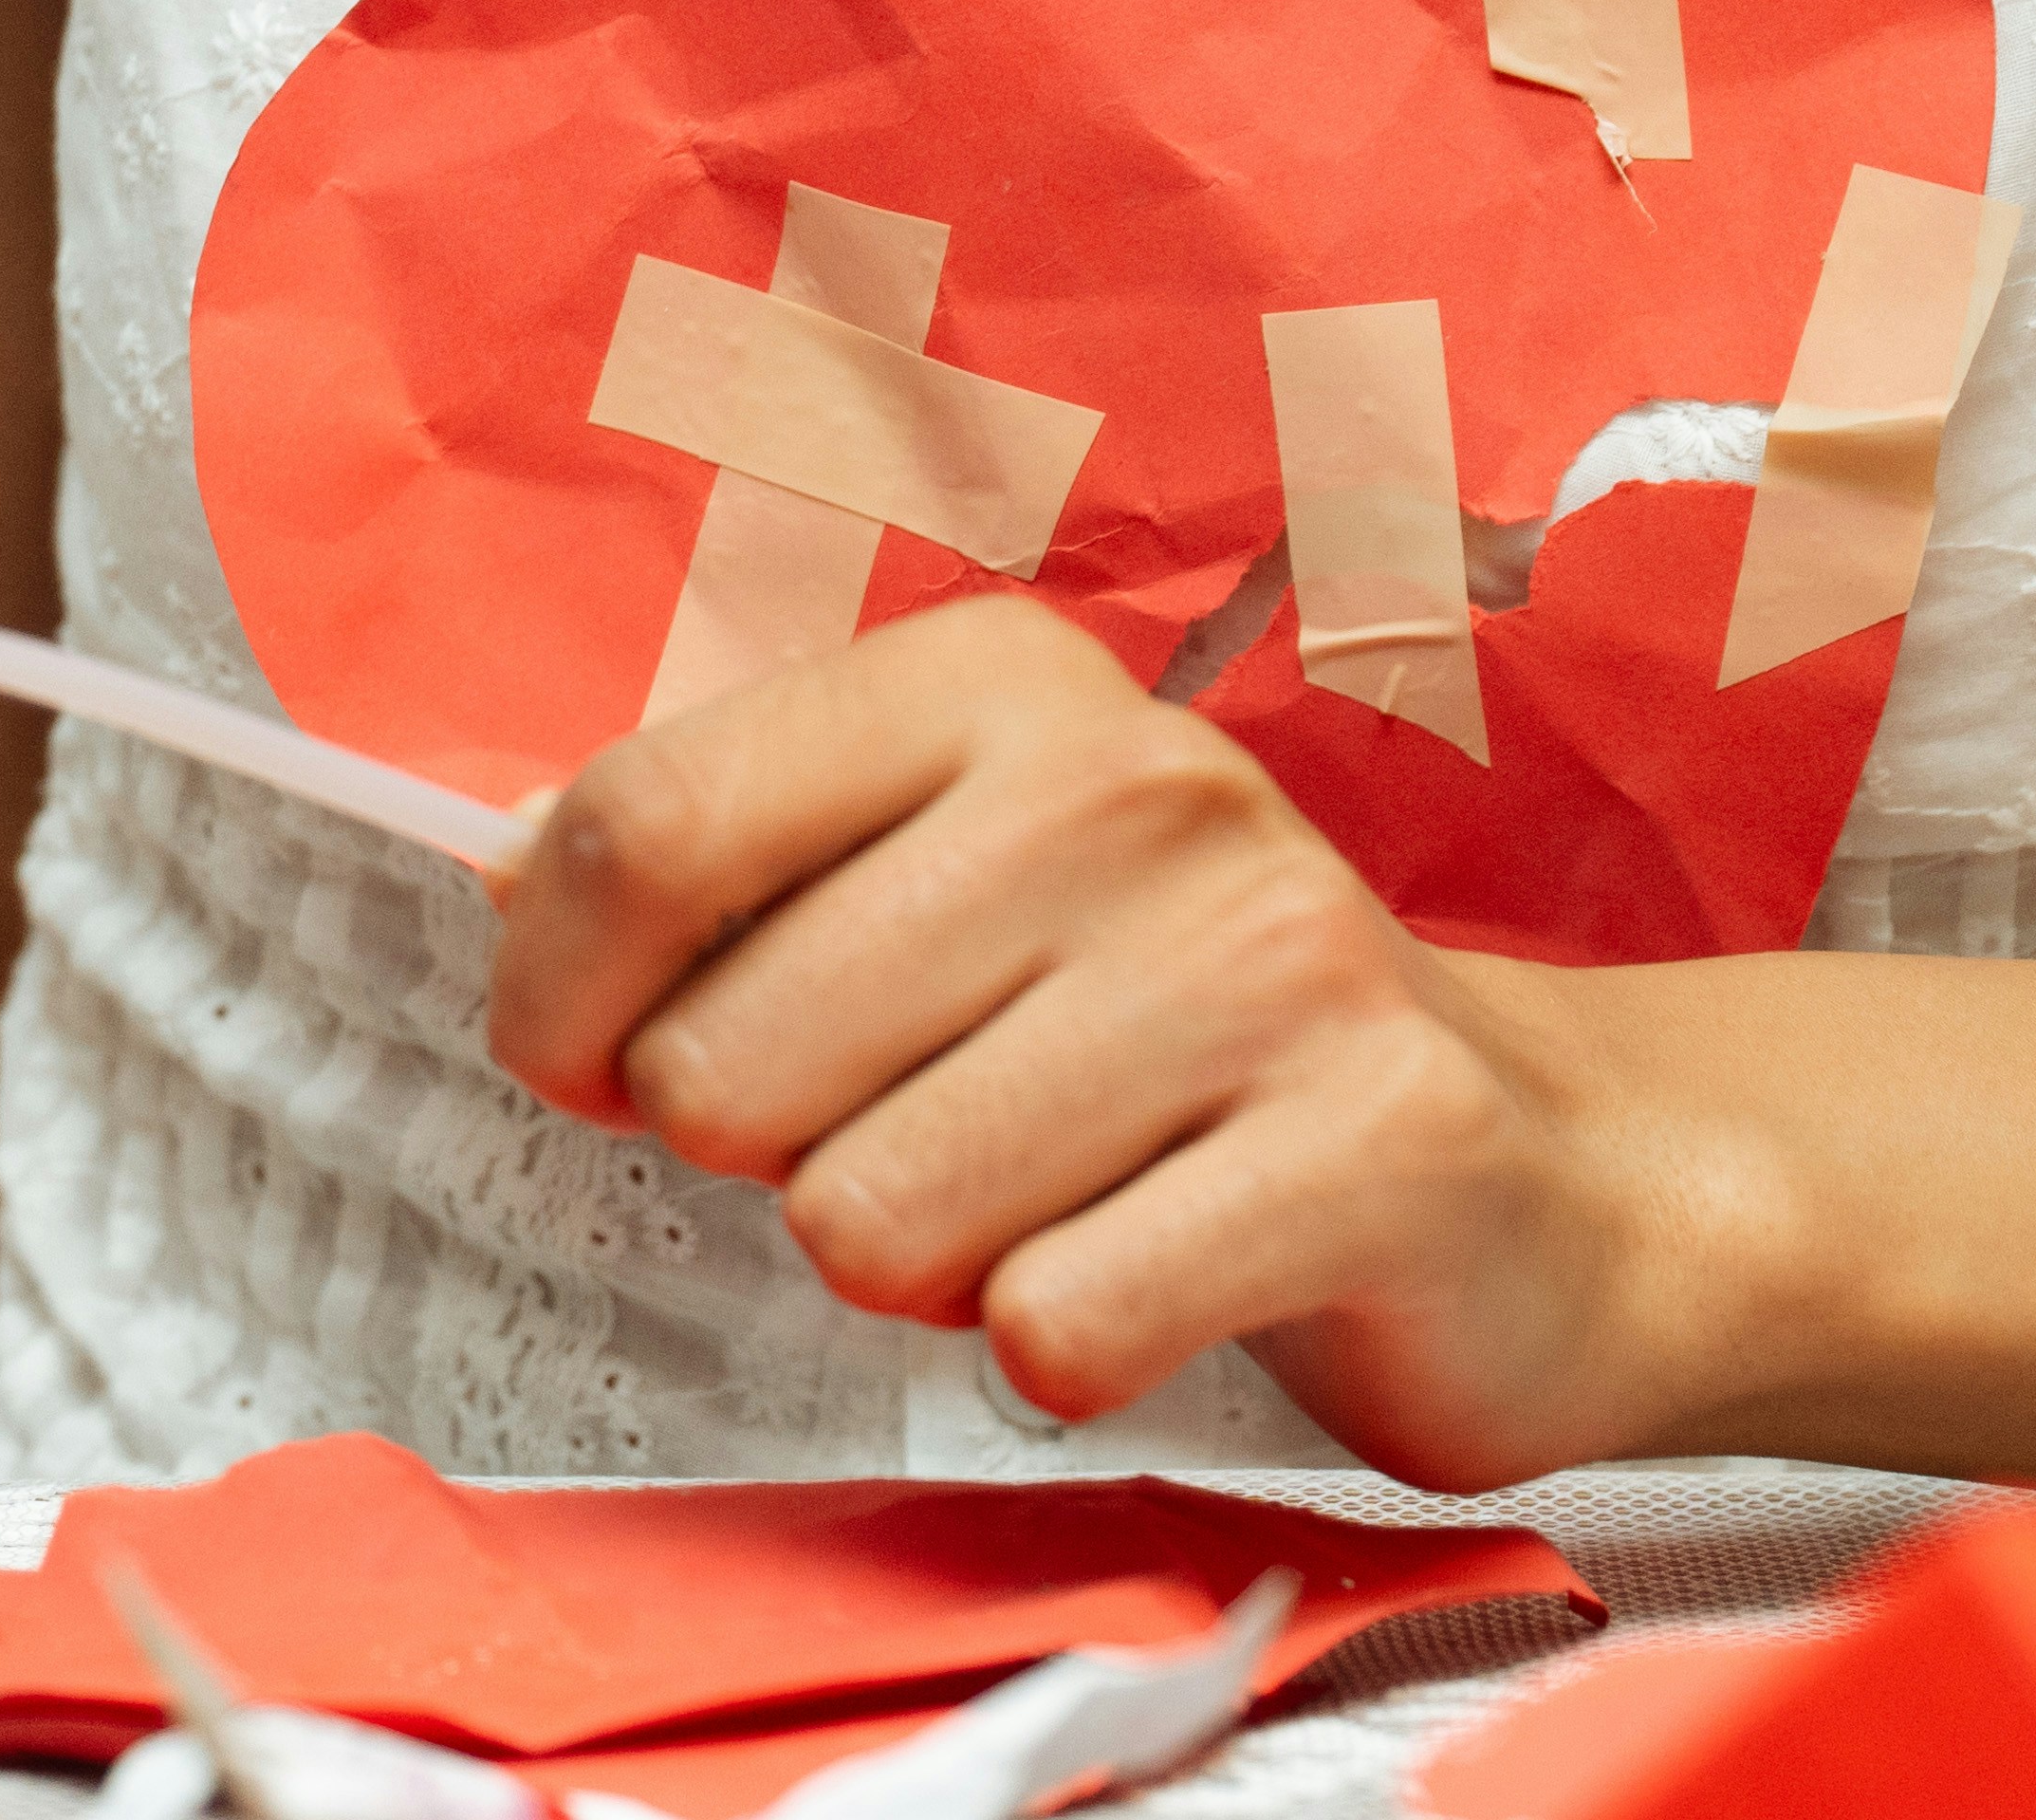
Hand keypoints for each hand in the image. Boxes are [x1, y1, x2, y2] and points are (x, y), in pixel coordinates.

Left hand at [489, 596, 1731, 1488]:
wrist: (1541, 1166)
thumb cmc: (1177, 1031)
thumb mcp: (955, 880)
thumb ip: (733, 860)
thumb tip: (494, 868)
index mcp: (994, 688)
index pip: (644, 825)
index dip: (562, 994)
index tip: (591, 1066)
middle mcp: (1132, 785)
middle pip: (726, 1067)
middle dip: (786, 1160)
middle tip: (930, 1137)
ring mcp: (1271, 957)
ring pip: (874, 1219)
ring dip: (933, 1265)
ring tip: (1060, 1199)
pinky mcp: (1377, 1143)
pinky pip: (1057, 1324)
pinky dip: (1072, 1348)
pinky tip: (1162, 1276)